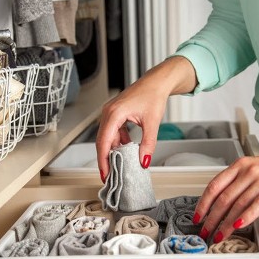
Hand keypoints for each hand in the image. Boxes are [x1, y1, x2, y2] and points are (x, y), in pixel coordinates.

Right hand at [96, 56, 196, 180]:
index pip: (104, 142)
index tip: (105, 173)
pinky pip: (113, 132)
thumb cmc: (153, 96)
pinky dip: (118, 142)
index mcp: (114, 114)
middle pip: (102, 141)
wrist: (157, 83)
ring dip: (113, 151)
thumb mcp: (152, 123)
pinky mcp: (116, 114)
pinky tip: (126, 149)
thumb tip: (144, 161)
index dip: (103, 160)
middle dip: (105, 159)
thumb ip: (148, 144)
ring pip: (107, 137)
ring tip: (119, 165)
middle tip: (109, 175)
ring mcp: (111, 113)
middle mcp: (108, 113)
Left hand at [193, 152, 258, 242]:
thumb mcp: (253, 170)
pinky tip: (239, 225)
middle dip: (212, 218)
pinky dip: (247, 216)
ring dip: (227, 223)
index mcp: (240, 166)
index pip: (215, 185)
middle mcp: (249, 170)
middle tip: (206, 232)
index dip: (204, 203)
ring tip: (220, 235)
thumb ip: (237, 183)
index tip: (198, 217)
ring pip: (239, 203)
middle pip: (224, 198)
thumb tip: (219, 205)